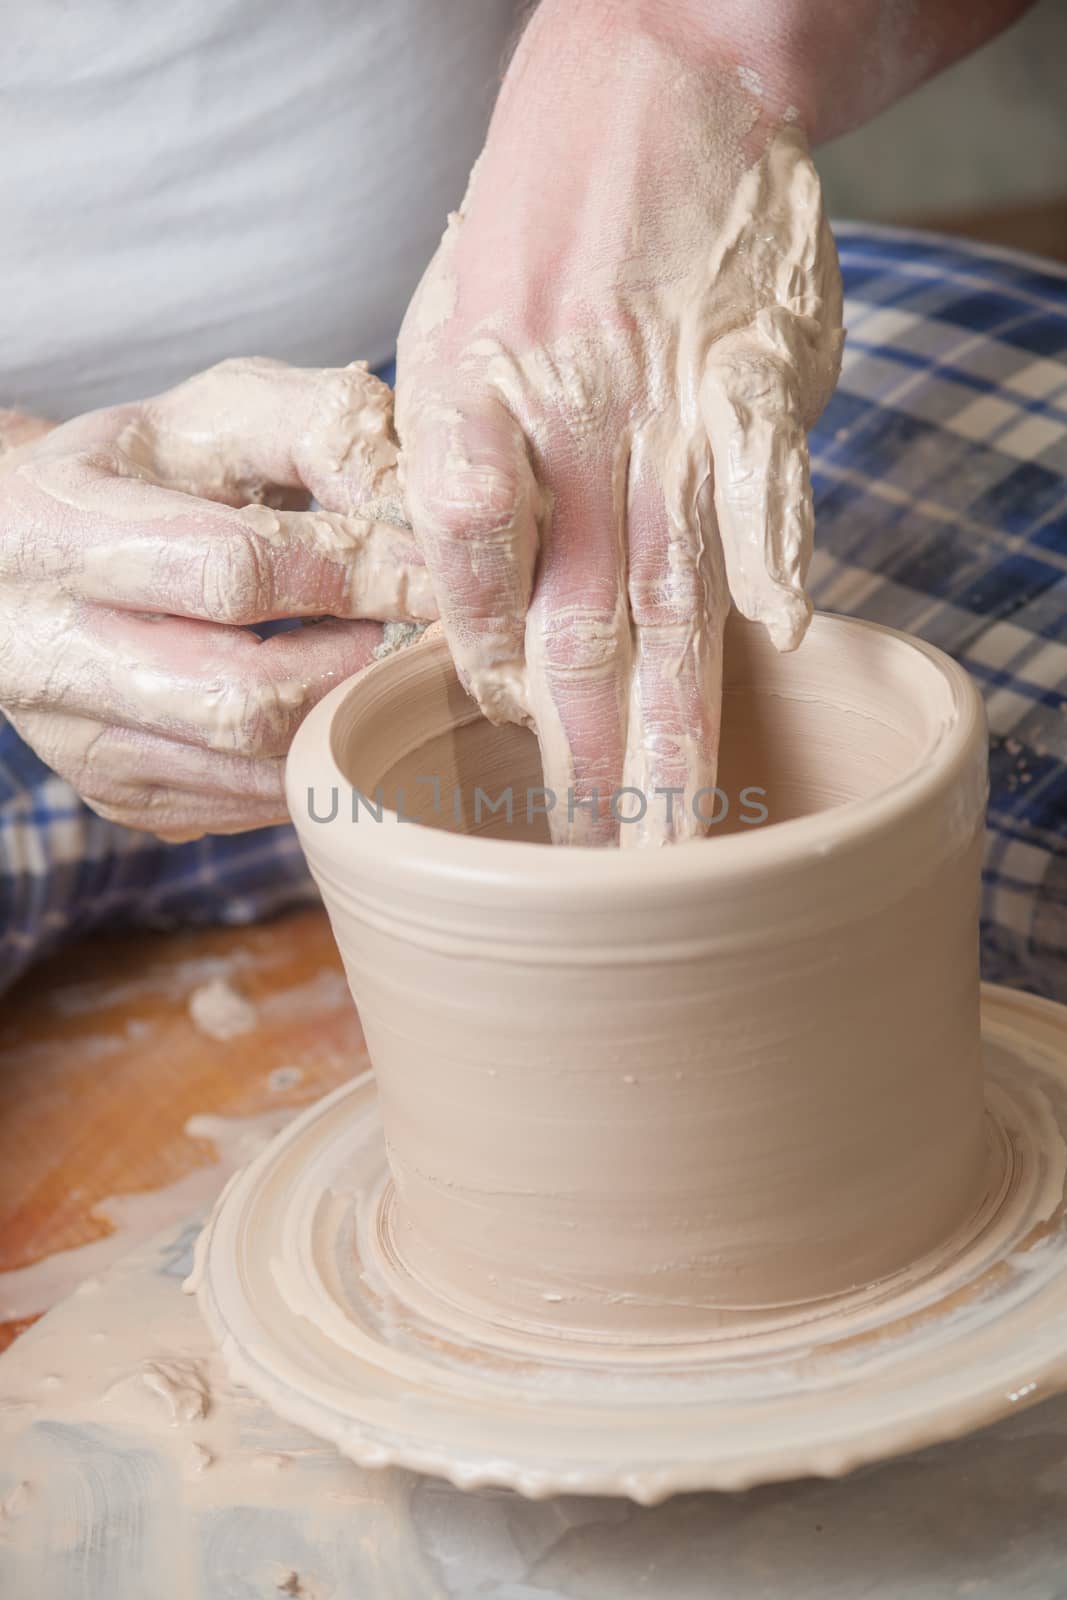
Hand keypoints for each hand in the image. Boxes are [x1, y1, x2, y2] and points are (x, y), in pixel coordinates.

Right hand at [0, 358, 433, 838]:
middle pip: (250, 699)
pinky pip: (252, 804)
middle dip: (368, 669)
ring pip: (259, 771)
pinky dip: (321, 764)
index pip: (234, 574)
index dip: (356, 575)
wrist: (30, 553)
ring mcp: (82, 744)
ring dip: (357, 728)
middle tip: (439, 642)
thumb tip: (416, 507)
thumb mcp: (221, 411)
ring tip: (412, 678)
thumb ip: (322, 430)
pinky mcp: (123, 797)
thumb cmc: (147, 469)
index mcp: (57, 531)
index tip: (440, 576)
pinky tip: (353, 714)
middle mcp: (48, 654)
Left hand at [396, 1, 841, 844]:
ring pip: (671, 592)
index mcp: (474, 407)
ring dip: (676, 719)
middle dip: (582, 760)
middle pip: (574, 621)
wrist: (655, 78)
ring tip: (672, 825)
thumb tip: (478, 601)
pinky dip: (778, 561)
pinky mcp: (758, 383)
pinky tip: (779, 642)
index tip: (502, 731)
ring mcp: (669, 407)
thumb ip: (451, 463)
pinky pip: (770, 486)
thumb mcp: (443, 324)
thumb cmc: (536, 216)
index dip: (481, 658)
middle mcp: (570, 423)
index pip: (464, 567)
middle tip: (586, 862)